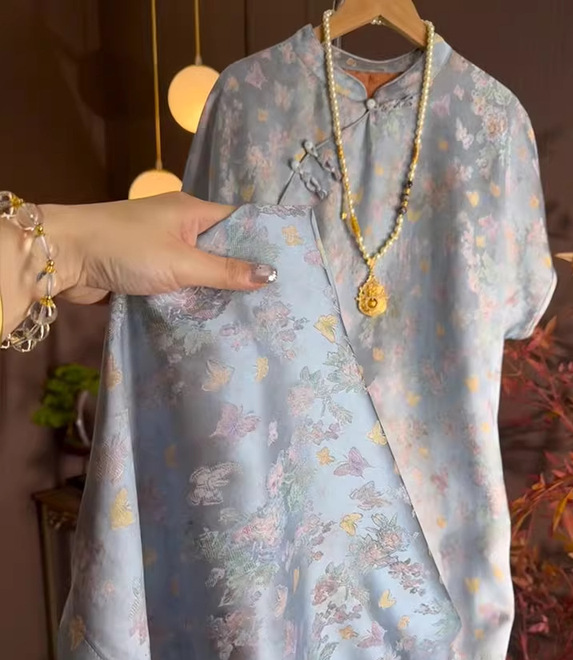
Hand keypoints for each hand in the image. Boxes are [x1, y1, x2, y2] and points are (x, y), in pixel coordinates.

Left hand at [44, 192, 275, 304]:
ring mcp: (161, 249)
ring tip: (253, 314)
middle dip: (241, 273)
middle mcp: (179, 226)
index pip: (238, 222)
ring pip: (199, 271)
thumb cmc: (126, 249)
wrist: (65, 257)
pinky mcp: (146, 271)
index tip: (289, 268)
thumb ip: (225, 271)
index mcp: (191, 210)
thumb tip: (272, 275)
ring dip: (215, 290)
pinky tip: (214, 318)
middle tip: (276, 300)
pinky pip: (179, 285)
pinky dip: (192, 298)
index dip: (262, 242)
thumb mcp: (182, 262)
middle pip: (221, 249)